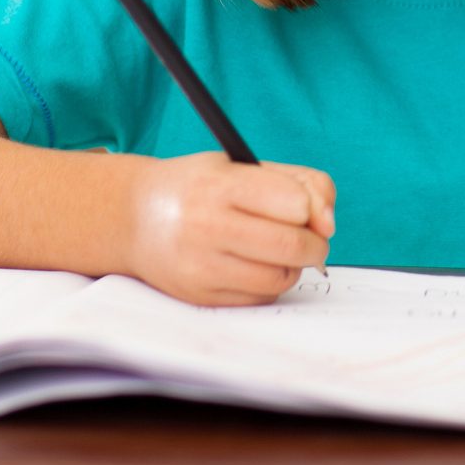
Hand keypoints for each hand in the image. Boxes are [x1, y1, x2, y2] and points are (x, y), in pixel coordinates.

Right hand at [123, 153, 335, 305]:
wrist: (135, 217)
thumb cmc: (200, 187)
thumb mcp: (243, 166)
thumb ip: (299, 182)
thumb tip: (328, 224)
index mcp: (221, 185)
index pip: (295, 203)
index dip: (311, 208)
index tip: (306, 210)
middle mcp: (207, 225)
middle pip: (292, 245)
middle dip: (315, 245)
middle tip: (311, 239)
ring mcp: (201, 265)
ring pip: (280, 277)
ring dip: (294, 267)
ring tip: (280, 251)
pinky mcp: (199, 295)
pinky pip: (259, 298)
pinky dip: (270, 284)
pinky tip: (256, 266)